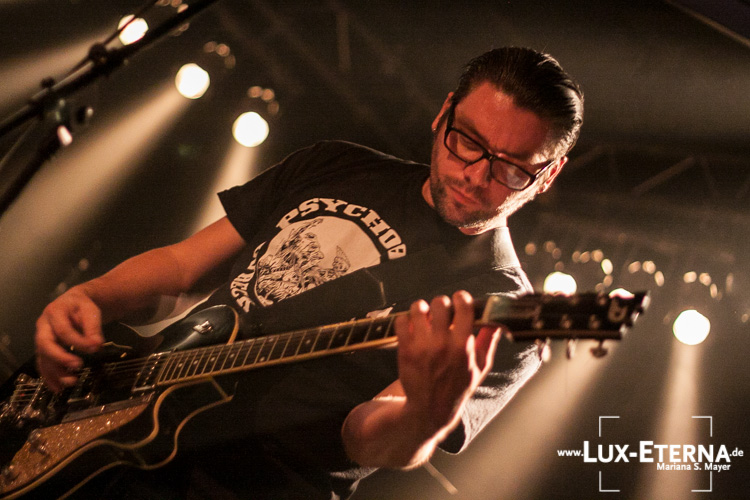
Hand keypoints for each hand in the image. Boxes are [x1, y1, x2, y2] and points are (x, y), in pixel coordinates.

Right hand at [35, 287, 104, 391]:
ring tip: (71, 382)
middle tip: (78, 365)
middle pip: (45, 345)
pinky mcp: (43, 350)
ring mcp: (40, 339)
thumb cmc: (81, 307)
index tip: (95, 348)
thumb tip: (97, 346)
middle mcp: (43, 327)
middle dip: (60, 358)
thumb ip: (93, 327)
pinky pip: (43, 364)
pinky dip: (49, 377)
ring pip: (43, 358)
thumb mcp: (90, 310)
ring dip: (55, 372)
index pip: (63, 330)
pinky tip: (58, 388)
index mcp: (54, 313)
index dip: (78, 341)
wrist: (71, 303)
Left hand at [394, 290, 499, 435]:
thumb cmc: (457, 387)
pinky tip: (412, 327)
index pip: (463, 308)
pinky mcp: (405, 350)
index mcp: (462, 346)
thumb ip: (488, 342)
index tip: (460, 299)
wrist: (430, 409)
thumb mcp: (480, 367)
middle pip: (440, 303)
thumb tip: (496, 321)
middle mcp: (442, 344)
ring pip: (418, 308)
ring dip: (422, 309)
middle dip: (442, 304)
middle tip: (442, 312)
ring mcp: (421, 346)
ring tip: (425, 317)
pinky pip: (401, 321)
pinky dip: (406, 320)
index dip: (461, 298)